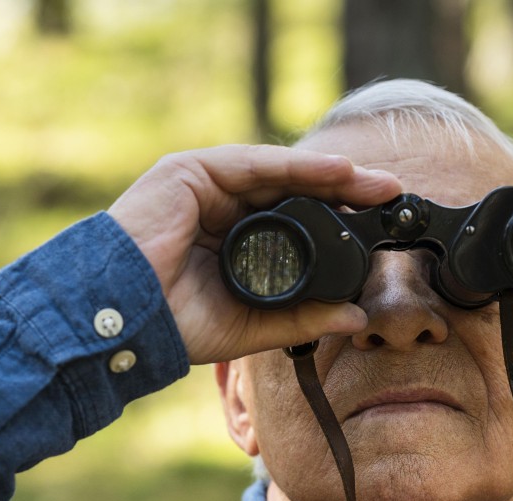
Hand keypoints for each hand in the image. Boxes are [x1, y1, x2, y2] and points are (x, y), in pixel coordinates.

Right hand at [108, 145, 401, 363]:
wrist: (120, 319)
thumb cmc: (173, 324)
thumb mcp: (250, 322)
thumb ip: (300, 317)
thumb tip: (354, 317)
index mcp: (229, 239)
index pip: (292, 221)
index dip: (336, 223)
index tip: (378, 231)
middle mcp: (219, 206)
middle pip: (292, 191)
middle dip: (344, 192)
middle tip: (391, 196)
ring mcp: (204, 186)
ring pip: (279, 172)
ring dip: (331, 175)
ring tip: (375, 183)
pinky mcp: (190, 172)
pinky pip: (256, 164)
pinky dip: (298, 167)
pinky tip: (337, 173)